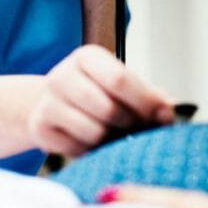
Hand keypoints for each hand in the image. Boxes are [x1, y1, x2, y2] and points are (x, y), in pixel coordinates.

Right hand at [27, 45, 172, 156]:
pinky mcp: (39, 128)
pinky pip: (77, 149)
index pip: (120, 80)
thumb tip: (168, 111)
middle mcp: (62, 74)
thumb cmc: (98, 94)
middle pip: (108, 110)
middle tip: (137, 130)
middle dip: (130, 125)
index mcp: (87, 57)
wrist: (53, 104)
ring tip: (115, 135)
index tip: (163, 117)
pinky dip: (91, 151)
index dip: (146, 102)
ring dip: (111, 141)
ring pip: (94, 132)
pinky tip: (93, 143)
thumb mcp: (124, 86)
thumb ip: (150, 96)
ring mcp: (47, 102)